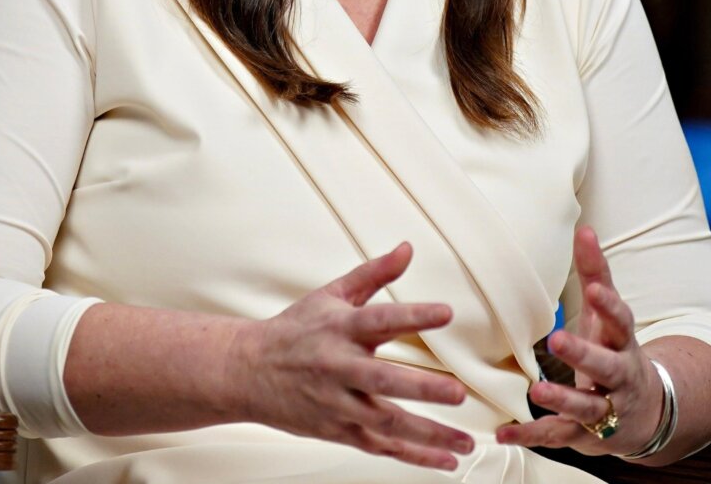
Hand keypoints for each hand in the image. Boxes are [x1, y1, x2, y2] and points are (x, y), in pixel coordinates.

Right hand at [228, 242, 476, 470]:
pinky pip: (379, 446)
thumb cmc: (293, 331)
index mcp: (340, 328)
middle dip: (422, 388)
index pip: (381, 319)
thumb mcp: (330, 295)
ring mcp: (337, 403)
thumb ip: (373, 274)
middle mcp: (339, 367)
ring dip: (428, 435)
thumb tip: (407, 249)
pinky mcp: (337, 429)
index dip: (413, 315)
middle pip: (383, 380)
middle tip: (458, 393)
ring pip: (385, 423)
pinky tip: (444, 461)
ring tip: (465, 442)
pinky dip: (413, 457)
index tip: (446, 312)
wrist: (245, 371)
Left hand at [498, 226, 659, 455]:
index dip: (610, 305)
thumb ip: (596, 274)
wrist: (645, 411)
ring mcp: (606, 408)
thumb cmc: (616, 350)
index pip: (622, 321)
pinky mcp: (586, 435)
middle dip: (584, 355)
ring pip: (587, 407)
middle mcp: (619, 376)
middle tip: (558, 340)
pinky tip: (503, 433)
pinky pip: (558, 435)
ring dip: (562, 400)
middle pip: (607, 366)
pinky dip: (531, 436)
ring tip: (536, 392)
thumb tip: (585, 229)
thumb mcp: (609, 315)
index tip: (595, 289)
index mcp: (622, 342)